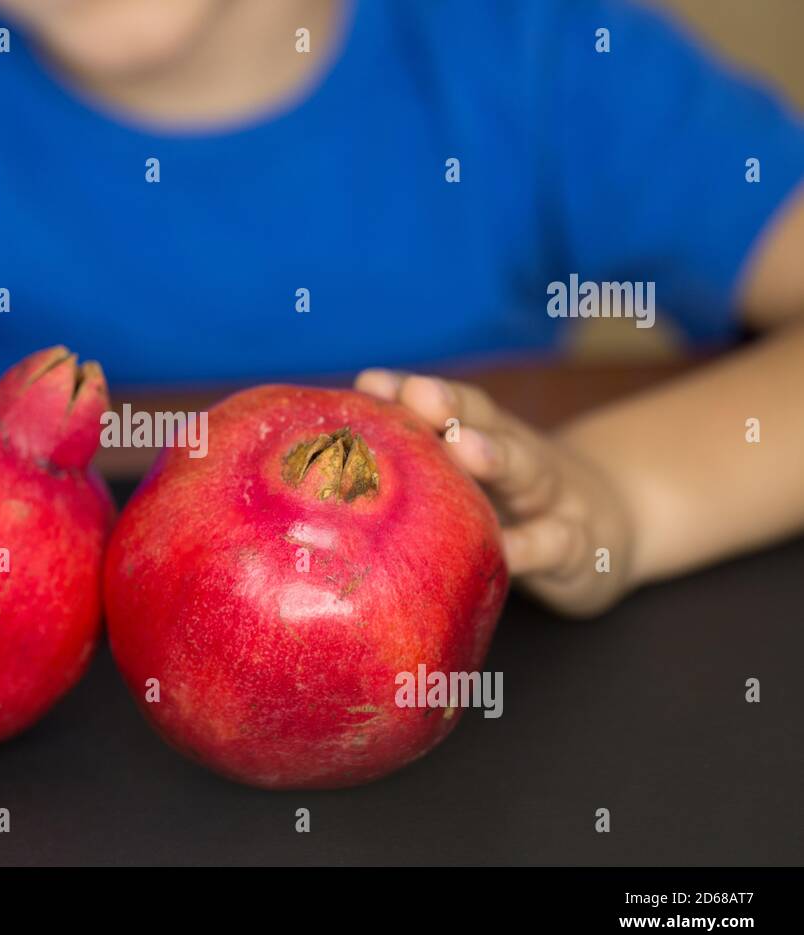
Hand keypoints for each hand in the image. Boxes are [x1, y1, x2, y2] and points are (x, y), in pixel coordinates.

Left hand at [354, 369, 636, 617]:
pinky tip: (508, 550)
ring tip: (465, 447)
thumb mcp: (471, 479)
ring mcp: (554, 498)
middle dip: (450, 406)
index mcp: (485, 437)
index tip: (371, 382)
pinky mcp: (578, 546)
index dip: (410, 392)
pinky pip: (557, 543)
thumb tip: (328, 463)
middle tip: (418, 394)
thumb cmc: (511, 506)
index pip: (447, 406)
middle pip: (486, 423)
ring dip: (495, 455)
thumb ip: (421, 463)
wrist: (608, 533)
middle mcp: (519, 456)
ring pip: (527, 470)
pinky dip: (534, 544)